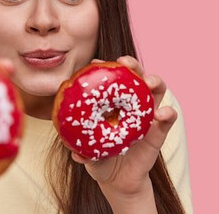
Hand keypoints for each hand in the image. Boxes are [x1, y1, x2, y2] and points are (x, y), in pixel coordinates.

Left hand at [71, 56, 176, 196]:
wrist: (118, 180)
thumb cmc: (99, 159)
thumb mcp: (88, 155)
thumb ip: (83, 152)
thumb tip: (75, 154)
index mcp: (110, 105)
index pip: (110, 80)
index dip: (104, 68)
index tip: (95, 63)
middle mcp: (129, 105)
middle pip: (135, 76)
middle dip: (132, 65)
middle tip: (125, 62)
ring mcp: (146, 116)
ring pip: (155, 90)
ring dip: (154, 81)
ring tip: (149, 83)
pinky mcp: (159, 131)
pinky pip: (168, 118)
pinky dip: (168, 113)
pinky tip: (162, 114)